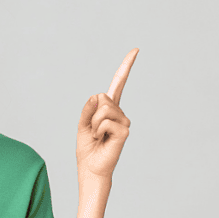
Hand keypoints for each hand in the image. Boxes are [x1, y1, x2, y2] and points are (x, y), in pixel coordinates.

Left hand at [76, 48, 136, 183]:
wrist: (91, 168)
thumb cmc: (87, 147)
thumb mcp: (82, 124)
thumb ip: (87, 109)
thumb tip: (97, 96)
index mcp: (109, 108)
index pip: (119, 83)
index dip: (126, 66)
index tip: (136, 50)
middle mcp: (119, 112)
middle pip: (101, 97)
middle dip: (90, 114)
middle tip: (93, 131)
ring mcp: (124, 120)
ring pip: (102, 108)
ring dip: (92, 124)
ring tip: (97, 136)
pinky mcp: (124, 130)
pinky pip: (103, 121)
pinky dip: (96, 130)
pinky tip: (102, 140)